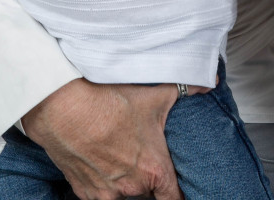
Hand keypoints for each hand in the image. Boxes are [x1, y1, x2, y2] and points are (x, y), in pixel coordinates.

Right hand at [20, 79, 180, 199]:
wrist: (63, 109)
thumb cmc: (108, 103)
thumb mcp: (153, 96)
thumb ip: (186, 90)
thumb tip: (209, 84)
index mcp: (154, 170)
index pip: (174, 199)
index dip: (177, 194)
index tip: (176, 189)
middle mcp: (132, 188)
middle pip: (147, 191)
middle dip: (146, 177)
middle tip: (138, 153)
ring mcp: (106, 193)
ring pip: (123, 193)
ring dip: (123, 180)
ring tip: (116, 153)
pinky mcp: (84, 192)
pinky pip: (100, 193)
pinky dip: (101, 181)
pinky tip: (97, 158)